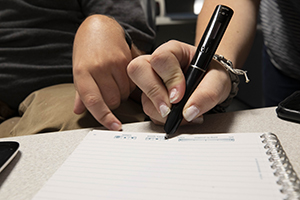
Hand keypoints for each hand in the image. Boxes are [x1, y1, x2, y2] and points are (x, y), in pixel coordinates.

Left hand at [73, 15, 134, 129]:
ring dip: (121, 93)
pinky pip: (132, 83)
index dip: (104, 117)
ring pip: (124, 93)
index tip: (113, 126)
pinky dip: (129, 85)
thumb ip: (80, 93)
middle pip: (112, 100)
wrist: (100, 27)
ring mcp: (113, 63)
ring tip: (115, 81)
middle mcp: (97, 68)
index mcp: (81, 72)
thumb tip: (79, 111)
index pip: (93, 101)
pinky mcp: (126, 60)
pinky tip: (122, 76)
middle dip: (112, 102)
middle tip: (108, 91)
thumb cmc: (87, 50)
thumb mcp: (79, 70)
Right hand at [127, 40, 230, 124]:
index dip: (169, 79)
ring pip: (143, 96)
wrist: (211, 86)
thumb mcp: (219, 80)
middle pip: (138, 70)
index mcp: (173, 51)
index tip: (179, 96)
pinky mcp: (150, 98)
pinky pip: (149, 110)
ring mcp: (151, 81)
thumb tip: (189, 111)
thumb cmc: (212, 76)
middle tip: (170, 110)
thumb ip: (208, 93)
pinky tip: (179, 117)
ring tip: (185, 115)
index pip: (161, 59)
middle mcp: (157, 64)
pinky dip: (163, 119)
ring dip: (162, 112)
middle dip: (153, 94)